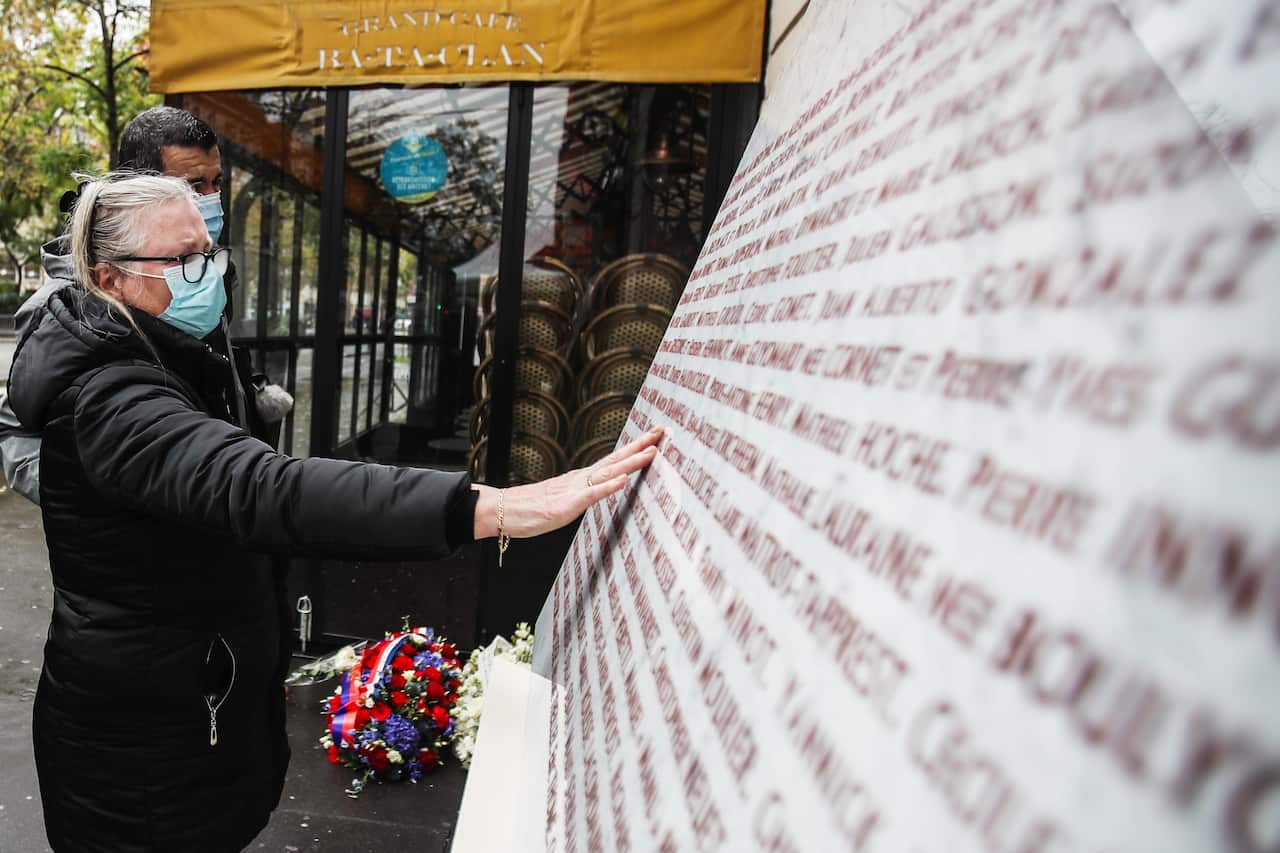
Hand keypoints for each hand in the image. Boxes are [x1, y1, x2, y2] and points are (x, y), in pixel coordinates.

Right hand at [473, 426, 662, 539]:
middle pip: (615, 459)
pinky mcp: (566, 505)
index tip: (654, 437)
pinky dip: (608, 486)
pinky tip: (623, 479)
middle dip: (640, 446)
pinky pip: (590, 494)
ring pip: (607, 473)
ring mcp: (573, 490)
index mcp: (581, 479)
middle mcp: (580, 479)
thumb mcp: (563, 500)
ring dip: (630, 461)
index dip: (635, 448)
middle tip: (662, 432)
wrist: (502, 510)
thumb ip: (581, 494)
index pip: (613, 460)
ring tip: (651, 451)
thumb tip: (598, 490)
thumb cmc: (529, 508)